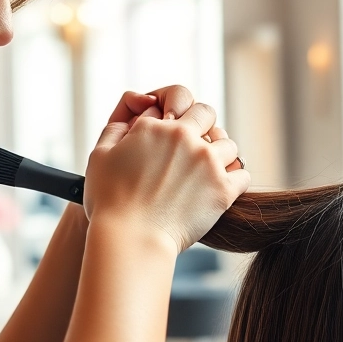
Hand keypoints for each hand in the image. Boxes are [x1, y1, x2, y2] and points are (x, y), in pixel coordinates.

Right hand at [84, 87, 249, 251]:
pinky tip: (222, 186)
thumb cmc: (110, 202)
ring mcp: (207, 163)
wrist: (131, 239)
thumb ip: (117, 129)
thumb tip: (138, 116)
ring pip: (228, 144)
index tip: (174, 134)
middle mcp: (184, 138)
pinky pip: (242, 174)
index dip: (176, 117)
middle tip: (196, 145)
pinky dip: (235, 179)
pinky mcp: (222, 190)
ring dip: (219, 154)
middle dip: (203, 125)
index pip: (177, 102)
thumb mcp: (100, 156)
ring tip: (207, 171)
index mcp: (156, 127)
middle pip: (208, 113)